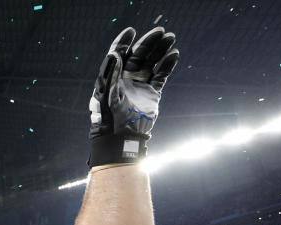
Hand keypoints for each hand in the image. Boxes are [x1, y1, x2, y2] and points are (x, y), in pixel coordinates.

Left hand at [88, 27, 178, 166]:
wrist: (122, 137)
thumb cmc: (109, 118)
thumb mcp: (107, 95)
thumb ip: (111, 74)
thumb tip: (115, 53)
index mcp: (113, 77)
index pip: (118, 54)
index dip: (124, 42)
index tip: (131, 31)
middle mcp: (126, 79)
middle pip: (138, 55)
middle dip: (148, 43)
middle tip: (160, 32)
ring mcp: (139, 85)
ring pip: (151, 63)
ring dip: (160, 50)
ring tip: (170, 38)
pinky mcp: (151, 93)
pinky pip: (161, 75)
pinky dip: (167, 65)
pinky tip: (174, 54)